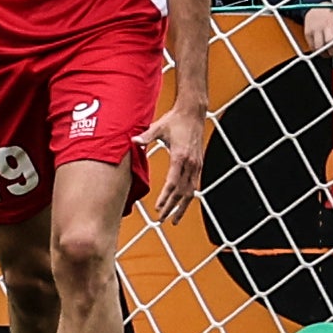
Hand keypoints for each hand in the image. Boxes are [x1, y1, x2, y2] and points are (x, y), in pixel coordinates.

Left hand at [139, 100, 211, 224]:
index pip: (173, 183)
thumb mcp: (158, 127)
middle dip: (172, 208)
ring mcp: (196, 164)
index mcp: (180, 156)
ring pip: (191, 192)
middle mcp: (191, 163)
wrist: (193, 112)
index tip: (159, 208)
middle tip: (163, 219)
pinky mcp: (199, 163)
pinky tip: (183, 203)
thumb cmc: (176, 120)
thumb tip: (133, 141)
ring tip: (175, 219)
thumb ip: (146, 136)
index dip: (165, 197)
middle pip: (182, 192)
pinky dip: (188, 197)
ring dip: (182, 207)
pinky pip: (194, 185)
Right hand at [301, 6, 332, 55]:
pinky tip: (322, 50)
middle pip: (329, 41)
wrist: (317, 8)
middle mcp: (326, 23)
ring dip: (326, 54)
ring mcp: (315, 28)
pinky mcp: (308, 32)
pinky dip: (318, 52)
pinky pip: (312, 47)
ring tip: (329, 53)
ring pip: (320, 46)